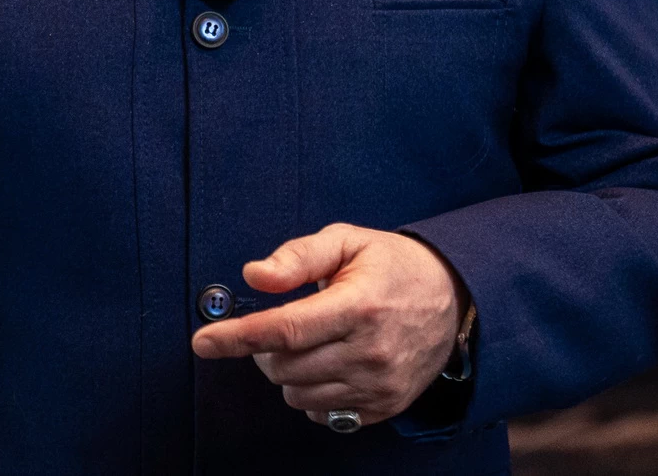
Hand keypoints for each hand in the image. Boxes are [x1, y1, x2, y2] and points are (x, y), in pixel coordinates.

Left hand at [189, 222, 464, 426]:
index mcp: (358, 307)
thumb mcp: (347, 241)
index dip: (237, 338)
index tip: (202, 343)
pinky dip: (311, 393)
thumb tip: (254, 276)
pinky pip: (323, 415)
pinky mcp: (385, 406)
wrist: (455, 298)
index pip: (285, 330)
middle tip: (278, 324)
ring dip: (286, 371)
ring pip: (298, 394)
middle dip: (264, 348)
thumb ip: (298, 256)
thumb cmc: (392, 265)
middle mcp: (370, 352)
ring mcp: (379, 386)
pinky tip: (327, 365)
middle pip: (285, 368)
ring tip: (309, 341)